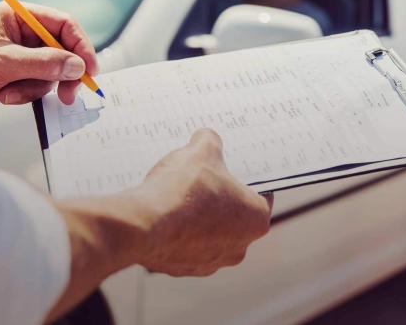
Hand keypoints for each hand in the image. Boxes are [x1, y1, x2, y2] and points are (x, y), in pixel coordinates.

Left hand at [0, 2, 98, 108]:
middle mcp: (25, 33)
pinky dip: (27, 94)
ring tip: (12, 93)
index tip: (90, 69)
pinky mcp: (19, 73)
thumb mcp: (3, 62)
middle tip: (69, 94)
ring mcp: (23, 54)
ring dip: (37, 87)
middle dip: (63, 74)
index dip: (81, 46)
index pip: (64, 25)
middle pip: (63, 50)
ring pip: (53, 72)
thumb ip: (43, 63)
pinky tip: (5, 95)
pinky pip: (39, 85)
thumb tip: (77, 67)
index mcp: (20, 16)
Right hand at [133, 129, 273, 275]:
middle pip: (235, 216)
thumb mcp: (201, 151)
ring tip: (180, 196)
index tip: (234, 169)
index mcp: (256, 219)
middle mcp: (240, 247)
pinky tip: (166, 215)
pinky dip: (179, 233)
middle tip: (204, 179)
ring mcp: (212, 262)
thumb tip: (207, 138)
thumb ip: (210, 141)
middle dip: (221, 198)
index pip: (262, 194)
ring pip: (211, 233)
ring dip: (200, 218)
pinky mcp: (185, 268)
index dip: (247, 178)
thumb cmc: (182, 189)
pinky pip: (187, 246)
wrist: (144, 225)